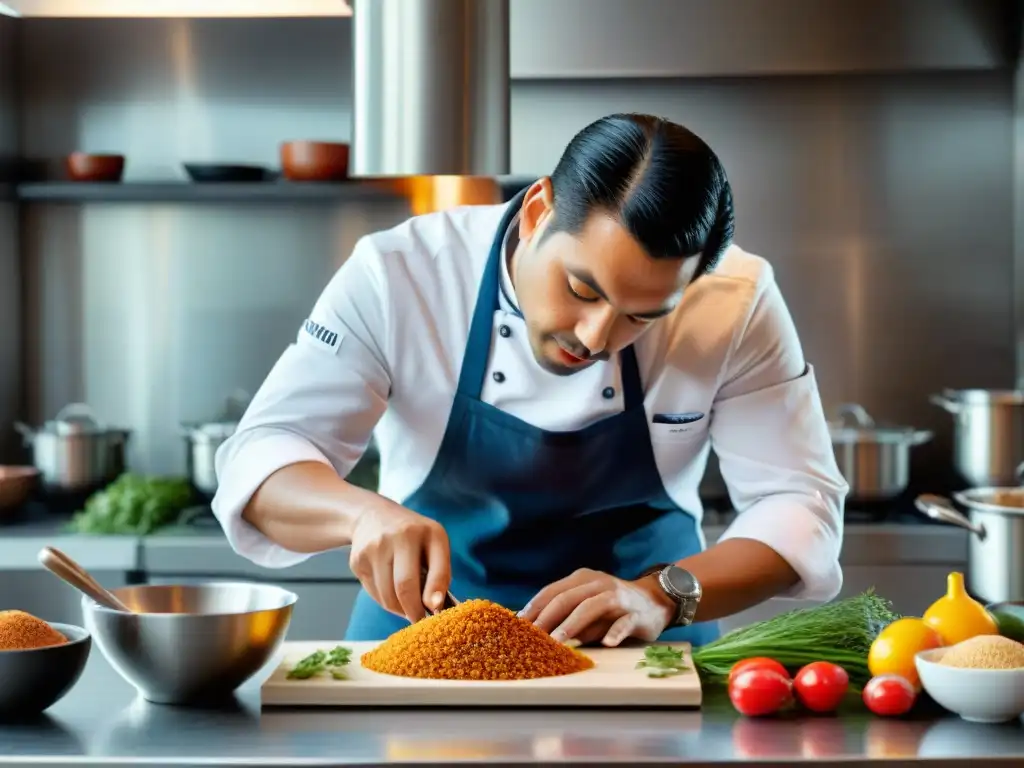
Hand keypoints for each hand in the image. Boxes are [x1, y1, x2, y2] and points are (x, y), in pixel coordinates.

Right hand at [348, 498, 450, 622]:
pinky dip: (384, 600)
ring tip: (405, 604)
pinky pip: (374, 593)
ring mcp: (376, 547)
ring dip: (398, 609)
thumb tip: (435, 608)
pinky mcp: (358, 560)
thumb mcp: (434, 545)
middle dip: (414, 611)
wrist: (373, 516)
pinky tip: (389, 589)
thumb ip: (439, 574)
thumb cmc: (414, 538)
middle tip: (418, 619)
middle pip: (405, 587)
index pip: (436, 569)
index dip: (435, 595)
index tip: (435, 611)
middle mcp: (401, 536)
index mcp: (430, 533)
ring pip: (387, 596)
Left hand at [518, 568, 676, 646]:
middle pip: (568, 598)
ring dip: (572, 624)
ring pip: (592, 607)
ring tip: (557, 641)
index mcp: (582, 579)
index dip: (535, 607)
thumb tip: (536, 630)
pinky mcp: (636, 614)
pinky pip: (624, 622)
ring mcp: (618, 597)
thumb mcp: (587, 606)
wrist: (655, 600)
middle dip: (547, 617)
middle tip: (532, 636)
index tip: (519, 624)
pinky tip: (607, 643)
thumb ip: (566, 615)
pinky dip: (615, 633)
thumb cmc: (613, 607)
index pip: (553, 591)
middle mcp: (598, 584)